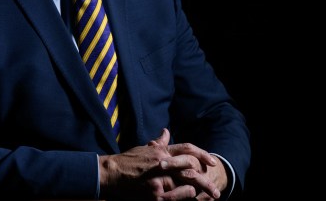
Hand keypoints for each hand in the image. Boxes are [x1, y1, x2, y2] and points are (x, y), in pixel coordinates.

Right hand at [98, 128, 221, 200]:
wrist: (110, 173)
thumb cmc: (126, 160)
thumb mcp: (143, 148)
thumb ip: (158, 142)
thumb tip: (166, 131)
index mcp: (160, 151)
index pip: (187, 149)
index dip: (202, 154)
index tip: (212, 162)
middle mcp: (162, 163)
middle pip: (191, 168)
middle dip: (206, 180)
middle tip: (215, 190)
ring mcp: (159, 179)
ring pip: (187, 184)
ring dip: (197, 191)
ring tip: (206, 197)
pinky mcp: (155, 194)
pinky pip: (177, 197)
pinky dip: (185, 198)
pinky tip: (189, 199)